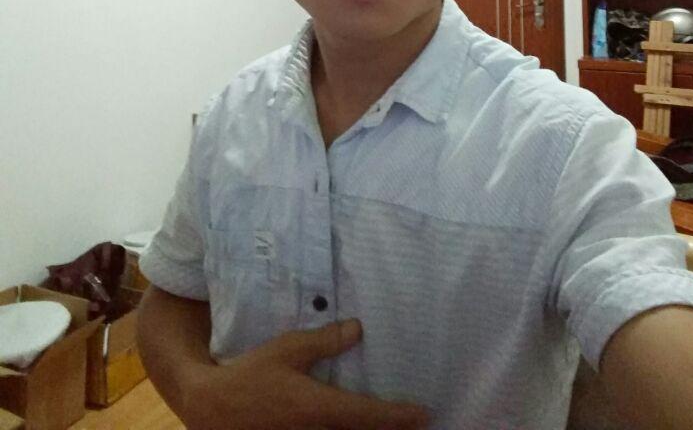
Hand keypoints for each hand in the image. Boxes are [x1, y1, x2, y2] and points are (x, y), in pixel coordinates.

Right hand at [181, 318, 430, 429]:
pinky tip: (352, 425)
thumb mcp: (287, 350)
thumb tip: (358, 329)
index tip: (424, 413)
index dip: (399, 416)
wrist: (212, 409)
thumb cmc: (251, 375)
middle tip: (414, 422)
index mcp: (319, 408)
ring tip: (392, 425)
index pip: (369, 415)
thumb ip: (324, 341)